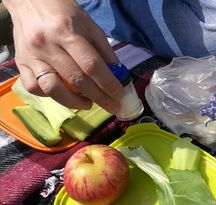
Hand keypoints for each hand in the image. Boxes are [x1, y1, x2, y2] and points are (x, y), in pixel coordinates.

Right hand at [4, 0, 121, 113]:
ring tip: (88, 103)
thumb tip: (119, 77)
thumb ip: (105, 51)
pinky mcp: (20, 63)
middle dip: (99, 97)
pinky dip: (51, 96)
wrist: (30, 2)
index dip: (108, 84)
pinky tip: (64, 94)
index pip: (91, 65)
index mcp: (66, 32)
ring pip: (52, 88)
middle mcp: (47, 45)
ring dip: (74, 102)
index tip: (120, 96)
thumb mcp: (90, 26)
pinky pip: (34, 88)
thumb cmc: (65, 13)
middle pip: (76, 79)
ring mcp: (31, 56)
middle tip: (112, 107)